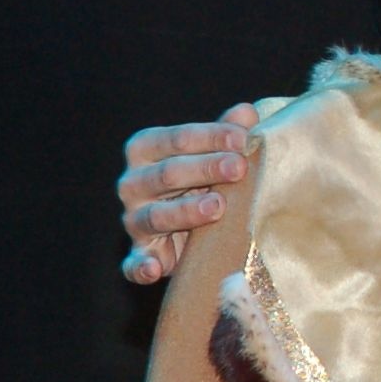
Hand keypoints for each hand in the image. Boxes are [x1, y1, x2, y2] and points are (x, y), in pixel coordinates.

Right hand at [116, 108, 254, 284]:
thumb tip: (247, 112)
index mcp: (145, 149)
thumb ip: (227, 133)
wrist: (185, 226)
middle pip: (168, 173)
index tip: (243, 139)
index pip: (178, 138)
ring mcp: (133, 220)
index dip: (211, 136)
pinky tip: (153, 269)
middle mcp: (133, 183)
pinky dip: (141, 267)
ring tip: (218, 207)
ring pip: (156, 216)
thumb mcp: (212, 153)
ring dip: (186, 212)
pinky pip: (135, 263)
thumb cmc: (200, 179)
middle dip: (205, 169)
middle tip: (239, 168)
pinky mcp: (139, 255)